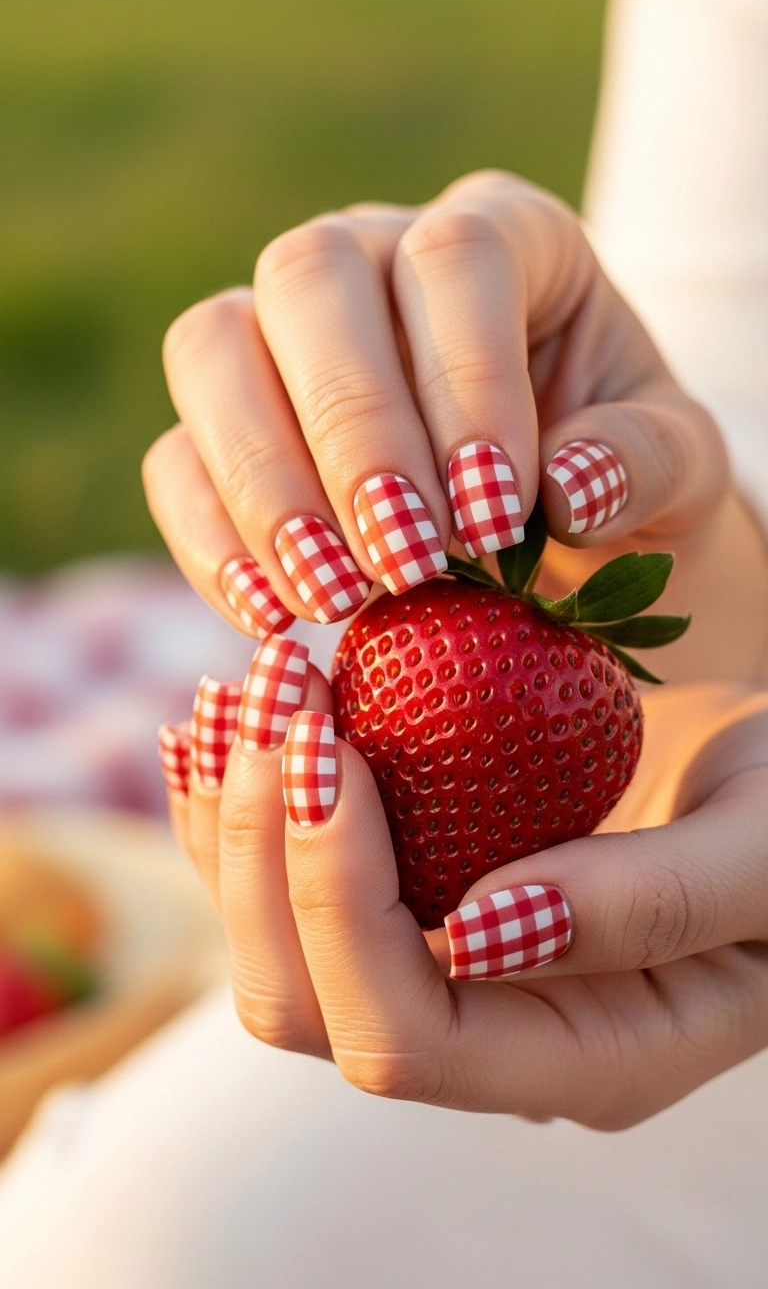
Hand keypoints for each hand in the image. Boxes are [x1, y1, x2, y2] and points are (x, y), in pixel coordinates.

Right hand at [143, 169, 767, 684]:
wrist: (568, 539)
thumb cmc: (623, 479)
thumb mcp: (677, 470)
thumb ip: (647, 460)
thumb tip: (566, 483)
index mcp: (505, 236)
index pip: (456, 256)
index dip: (466, 378)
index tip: (497, 511)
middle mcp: (377, 256)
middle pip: (311, 276)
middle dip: (353, 429)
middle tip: (405, 559)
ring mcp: (285, 334)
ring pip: (214, 347)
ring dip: (265, 479)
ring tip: (334, 594)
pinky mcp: (227, 426)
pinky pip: (178, 459)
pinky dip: (212, 540)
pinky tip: (271, 615)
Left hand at [162, 648, 767, 1128]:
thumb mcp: (767, 847)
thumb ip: (654, 904)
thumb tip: (484, 929)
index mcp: (585, 1057)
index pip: (404, 1034)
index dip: (339, 900)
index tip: (329, 743)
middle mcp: (492, 1037)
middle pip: (308, 1004)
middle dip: (263, 851)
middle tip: (275, 688)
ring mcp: (445, 975)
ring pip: (276, 946)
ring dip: (235, 818)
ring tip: (243, 683)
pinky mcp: (418, 906)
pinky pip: (293, 877)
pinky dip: (245, 799)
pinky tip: (234, 709)